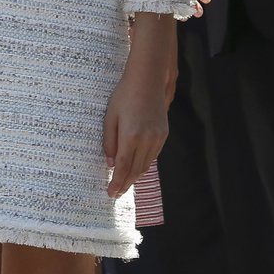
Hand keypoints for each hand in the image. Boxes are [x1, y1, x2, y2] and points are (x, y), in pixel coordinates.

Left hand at [103, 69, 168, 199]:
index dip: (117, 182)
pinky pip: (153, 156)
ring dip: (135, 176)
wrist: (147, 80)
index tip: (111, 193)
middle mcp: (146, 140)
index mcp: (130, 136)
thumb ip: (109, 141)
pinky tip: (137, 168)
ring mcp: (157, 138)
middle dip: (126, 183)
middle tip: (117, 193)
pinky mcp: (163, 134)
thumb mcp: (110, 117)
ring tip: (126, 184)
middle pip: (135, 170)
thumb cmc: (124, 95)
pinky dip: (144, 165)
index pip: (122, 167)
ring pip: (146, 165)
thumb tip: (110, 163)